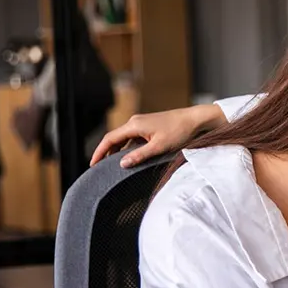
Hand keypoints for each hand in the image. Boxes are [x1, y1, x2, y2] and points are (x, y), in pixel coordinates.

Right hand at [89, 104, 226, 167]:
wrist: (194, 120)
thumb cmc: (179, 132)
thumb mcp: (159, 147)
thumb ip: (140, 156)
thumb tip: (122, 164)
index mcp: (134, 125)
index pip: (110, 139)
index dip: (99, 152)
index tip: (92, 164)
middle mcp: (135, 122)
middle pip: (114, 138)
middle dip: (106, 152)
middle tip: (100, 168)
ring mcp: (142, 123)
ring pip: (124, 139)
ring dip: (117, 151)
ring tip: (112, 165)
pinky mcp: (149, 127)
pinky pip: (133, 138)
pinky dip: (128, 148)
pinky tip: (130, 158)